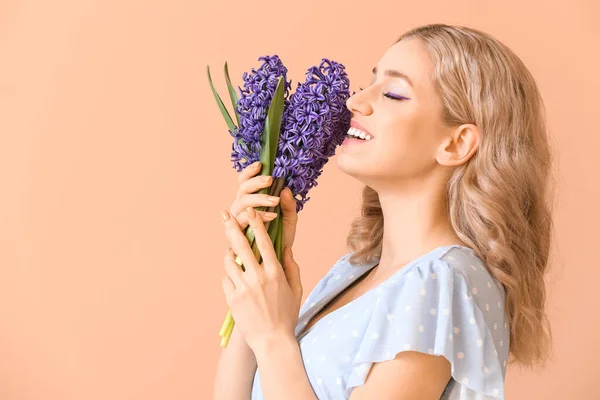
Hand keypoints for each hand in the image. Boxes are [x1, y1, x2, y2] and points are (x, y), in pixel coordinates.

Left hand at [221, 207, 302, 350]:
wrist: (272, 341)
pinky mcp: (232, 299)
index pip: (265, 242)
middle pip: (241, 246)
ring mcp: (243, 288)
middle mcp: (258, 277)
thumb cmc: (287, 314)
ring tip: (231, 253)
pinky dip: (229, 278)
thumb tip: (286, 248)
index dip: (257, 224)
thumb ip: (292, 267)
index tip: (251, 211)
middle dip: (232, 227)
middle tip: (224, 215)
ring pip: (229, 262)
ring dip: (229, 254)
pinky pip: (226, 280)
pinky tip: (236, 282)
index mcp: (275, 273)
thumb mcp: (296, 289)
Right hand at [229, 162, 297, 248]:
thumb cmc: (279, 239)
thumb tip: (286, 190)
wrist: (276, 261)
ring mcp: (237, 220)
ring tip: (275, 201)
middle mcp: (241, 208)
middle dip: (256, 182)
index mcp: (250, 201)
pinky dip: (257, 216)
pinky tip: (271, 216)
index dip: (249, 172)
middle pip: (242, 189)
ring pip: (242, 202)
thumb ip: (289, 206)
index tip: (260, 165)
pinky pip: (242, 220)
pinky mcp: (236, 233)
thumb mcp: (289, 220)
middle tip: (270, 180)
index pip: (244, 181)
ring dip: (258, 198)